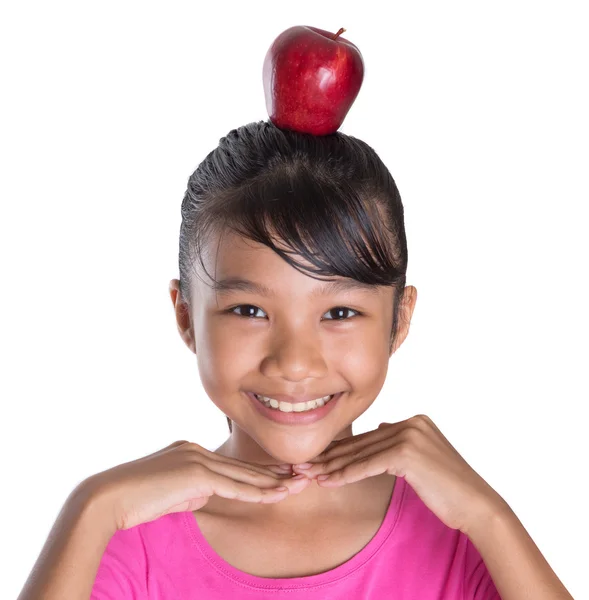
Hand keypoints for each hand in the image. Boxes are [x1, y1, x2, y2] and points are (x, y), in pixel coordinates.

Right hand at [85, 441, 310, 530]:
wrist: (109, 498)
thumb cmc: (136, 499)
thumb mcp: (170, 491)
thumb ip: (192, 488)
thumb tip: (207, 493)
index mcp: (192, 451)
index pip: (232, 465)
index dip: (257, 473)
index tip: (280, 477)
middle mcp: (198, 451)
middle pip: (243, 466)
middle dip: (273, 474)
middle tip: (301, 475)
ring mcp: (197, 460)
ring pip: (243, 475)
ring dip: (272, 483)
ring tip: (297, 486)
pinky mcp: (196, 475)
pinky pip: (233, 487)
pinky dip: (256, 492)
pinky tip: (275, 495)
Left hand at [288, 414, 507, 534]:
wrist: (476, 505)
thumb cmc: (449, 487)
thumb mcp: (423, 456)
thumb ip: (399, 440)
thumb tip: (380, 426)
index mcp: (414, 421)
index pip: (369, 437)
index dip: (342, 450)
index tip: (318, 458)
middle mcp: (410, 422)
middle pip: (362, 443)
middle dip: (330, 456)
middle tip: (303, 465)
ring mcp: (409, 434)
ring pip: (361, 454)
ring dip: (331, 466)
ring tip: (308, 474)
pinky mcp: (407, 452)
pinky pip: (368, 466)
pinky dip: (345, 474)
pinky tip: (327, 481)